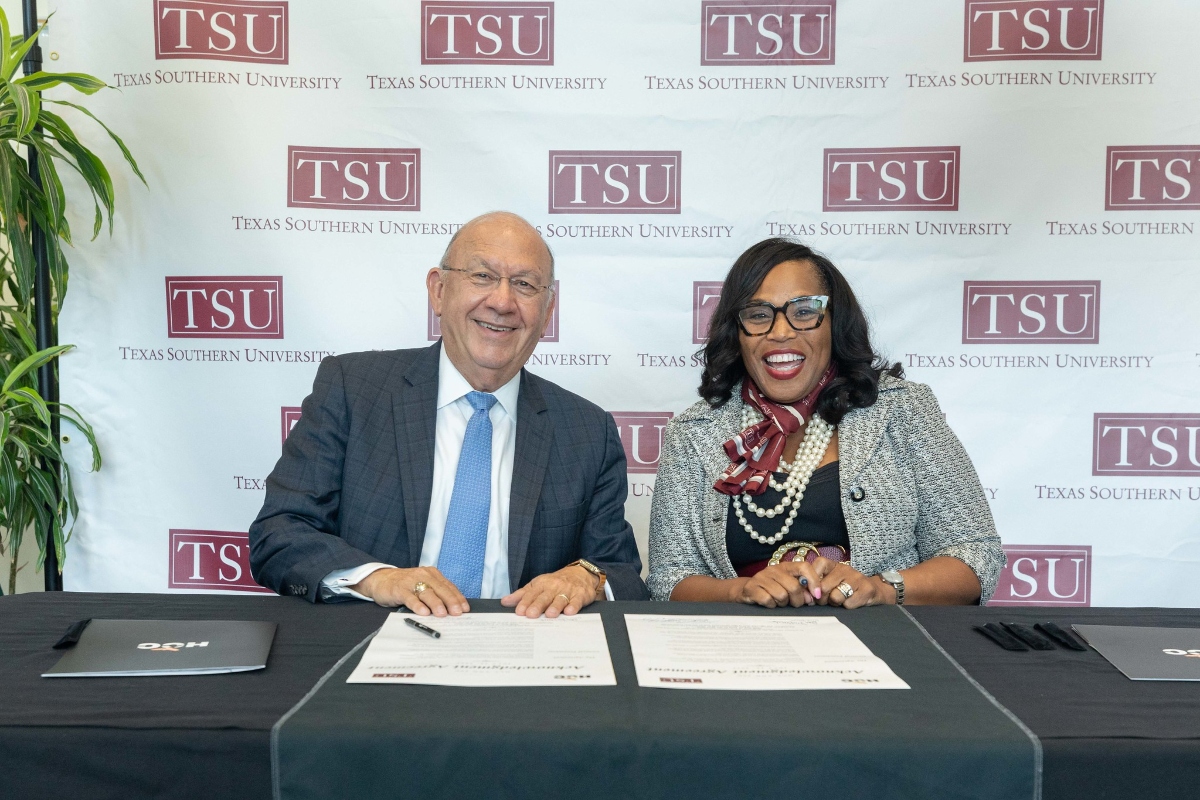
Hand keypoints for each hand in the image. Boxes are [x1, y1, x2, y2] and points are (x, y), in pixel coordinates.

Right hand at [351, 567, 469, 616]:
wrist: (381, 579)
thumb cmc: (406, 585)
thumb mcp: (422, 585)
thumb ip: (436, 594)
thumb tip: (451, 610)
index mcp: (432, 574)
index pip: (448, 586)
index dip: (457, 597)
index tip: (465, 609)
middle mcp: (423, 575)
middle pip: (440, 589)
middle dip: (450, 601)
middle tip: (457, 612)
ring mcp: (411, 582)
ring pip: (427, 592)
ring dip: (436, 603)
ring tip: (442, 614)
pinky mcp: (399, 589)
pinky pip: (410, 598)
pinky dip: (417, 605)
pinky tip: (423, 612)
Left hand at [500, 565, 599, 617]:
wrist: (581, 573)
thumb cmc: (555, 583)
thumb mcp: (538, 585)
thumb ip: (522, 595)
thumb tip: (505, 602)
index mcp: (542, 584)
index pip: (531, 593)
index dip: (525, 602)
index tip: (519, 612)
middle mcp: (554, 586)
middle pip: (544, 597)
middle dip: (537, 605)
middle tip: (531, 615)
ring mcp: (568, 590)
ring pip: (560, 599)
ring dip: (555, 606)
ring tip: (550, 615)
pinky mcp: (580, 595)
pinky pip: (577, 600)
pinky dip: (573, 606)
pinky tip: (569, 612)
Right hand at [730, 562, 816, 607]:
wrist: (747, 591)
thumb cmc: (773, 590)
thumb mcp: (788, 586)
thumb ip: (803, 590)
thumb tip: (813, 598)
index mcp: (786, 567)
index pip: (804, 567)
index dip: (814, 581)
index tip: (817, 595)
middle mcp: (774, 569)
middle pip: (794, 586)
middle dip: (798, 600)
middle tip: (794, 604)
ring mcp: (761, 577)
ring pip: (781, 595)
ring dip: (783, 604)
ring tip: (779, 602)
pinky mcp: (751, 587)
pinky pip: (768, 600)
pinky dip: (771, 605)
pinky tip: (769, 604)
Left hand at [810, 557, 894, 608]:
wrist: (873, 591)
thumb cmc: (845, 587)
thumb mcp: (831, 581)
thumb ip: (817, 584)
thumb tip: (805, 595)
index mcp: (833, 565)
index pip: (817, 565)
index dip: (812, 581)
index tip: (813, 591)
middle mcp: (844, 569)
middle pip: (824, 587)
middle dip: (822, 598)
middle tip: (827, 600)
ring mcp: (856, 578)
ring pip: (835, 597)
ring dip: (835, 603)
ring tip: (840, 600)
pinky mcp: (866, 590)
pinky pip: (848, 604)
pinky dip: (847, 606)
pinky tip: (851, 602)